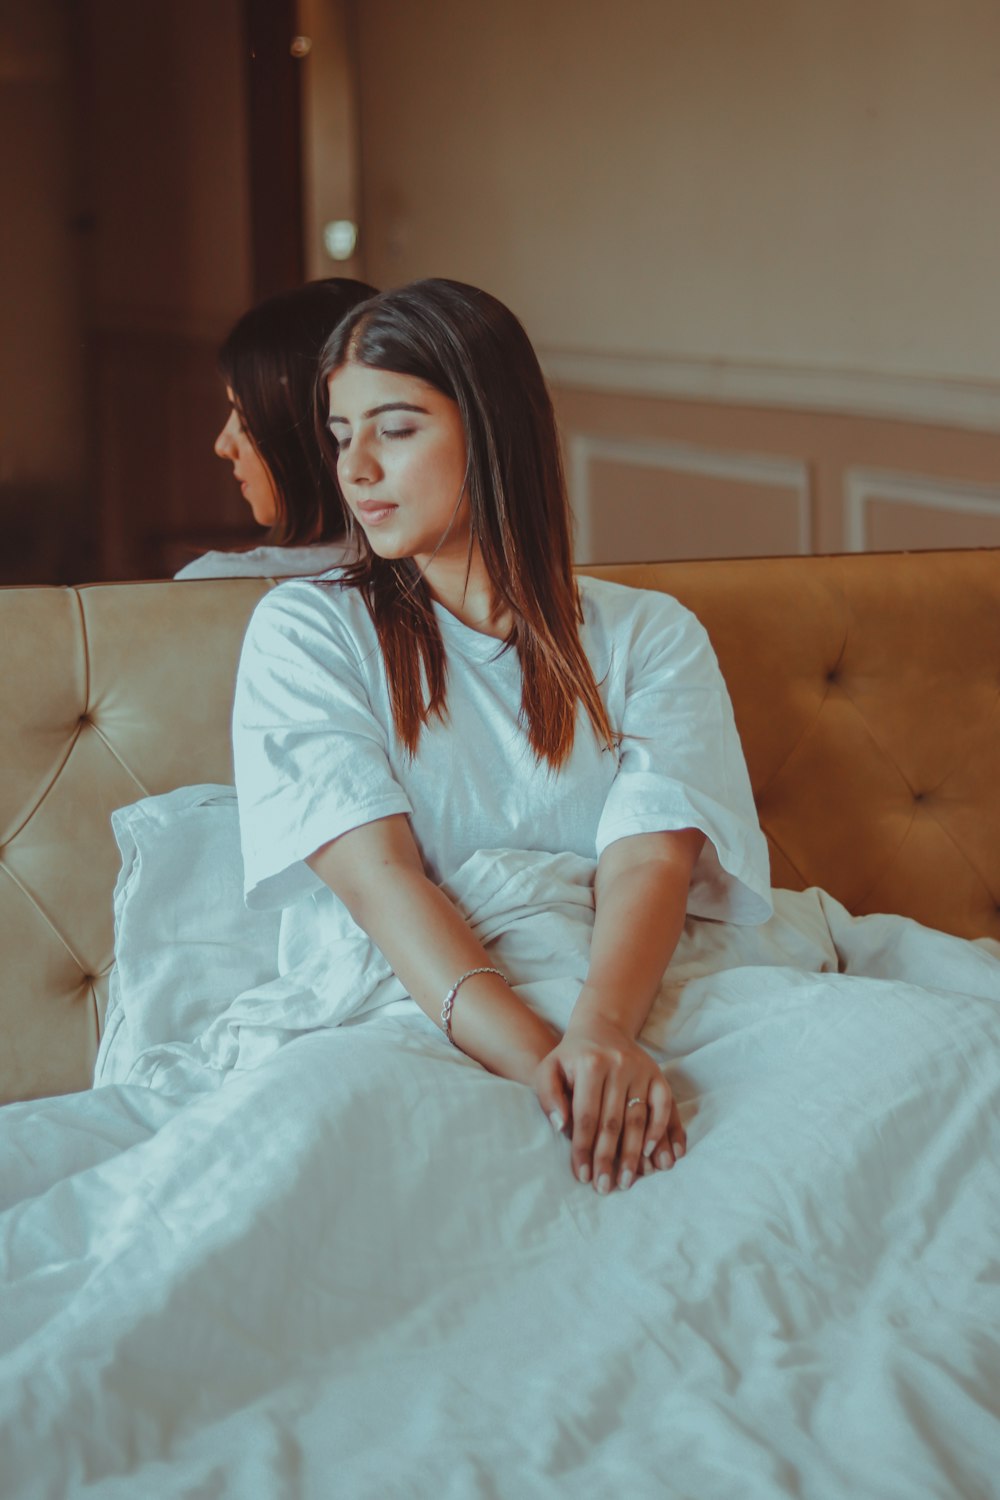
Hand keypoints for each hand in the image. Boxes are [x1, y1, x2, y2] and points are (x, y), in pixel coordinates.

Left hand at [532, 1016, 685, 1192]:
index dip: (584, 1148)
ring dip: (635, 1154)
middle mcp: (618, 1065)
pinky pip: (664, 1107)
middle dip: (608, 1158)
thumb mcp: (549, 1069)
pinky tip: (656, 1156)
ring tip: (629, 1181)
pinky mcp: (658, 1075)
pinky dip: (661, 1132)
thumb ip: (549, 1097)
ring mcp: (641, 1070)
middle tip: (605, 1187)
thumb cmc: (570, 1057)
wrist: (601, 1028)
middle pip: (614, 1122)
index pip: (586, 1115)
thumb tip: (562, 1128)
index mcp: (590, 1064)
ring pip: (639, 1118)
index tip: (582, 1176)